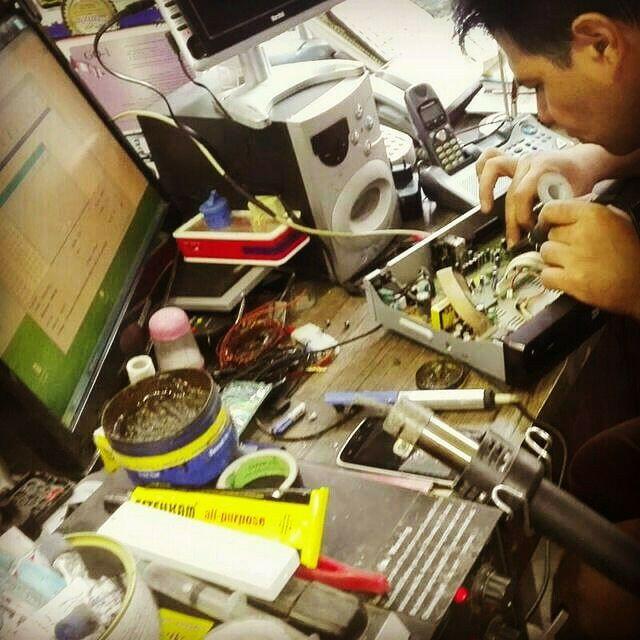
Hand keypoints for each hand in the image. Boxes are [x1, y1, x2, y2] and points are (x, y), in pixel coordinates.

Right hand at [476, 145, 611, 246]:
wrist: (585, 163)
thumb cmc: (581, 179)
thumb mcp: (574, 197)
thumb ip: (557, 212)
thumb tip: (542, 231)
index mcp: (543, 168)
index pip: (520, 195)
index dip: (522, 216)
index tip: (530, 230)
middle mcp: (528, 161)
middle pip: (509, 192)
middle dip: (511, 219)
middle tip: (515, 238)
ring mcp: (519, 159)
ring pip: (492, 169)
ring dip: (485, 189)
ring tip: (486, 209)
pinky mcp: (514, 161)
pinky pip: (490, 159)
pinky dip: (482, 171)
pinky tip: (484, 187)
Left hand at [537, 200, 639, 318]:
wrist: (639, 284)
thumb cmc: (629, 253)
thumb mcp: (618, 219)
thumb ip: (590, 209)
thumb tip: (569, 204)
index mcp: (594, 214)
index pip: (552, 210)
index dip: (547, 218)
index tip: (547, 223)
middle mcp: (583, 234)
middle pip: (549, 234)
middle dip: (559, 241)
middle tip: (574, 249)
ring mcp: (576, 259)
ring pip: (545, 253)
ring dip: (554, 260)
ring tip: (573, 263)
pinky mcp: (572, 281)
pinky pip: (545, 275)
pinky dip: (552, 278)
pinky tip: (566, 277)